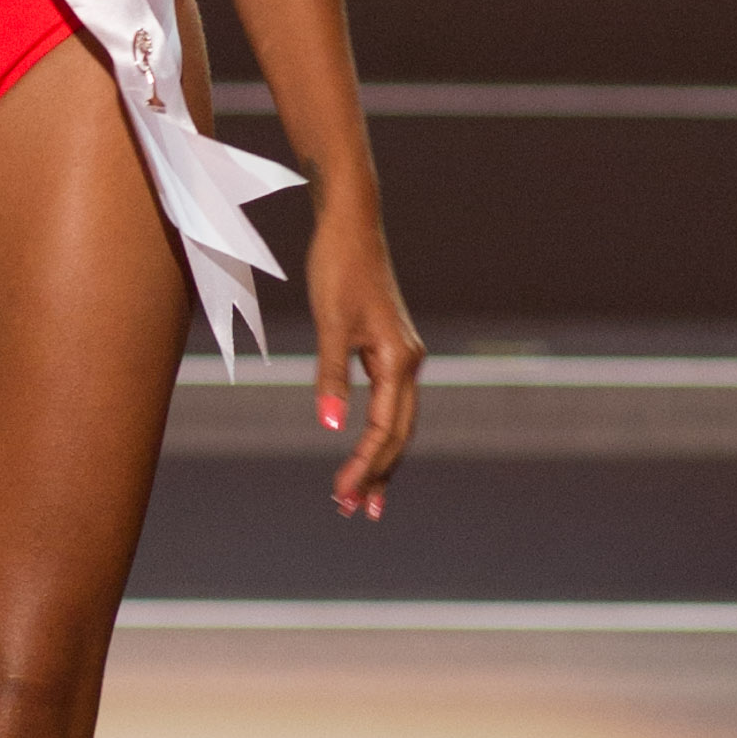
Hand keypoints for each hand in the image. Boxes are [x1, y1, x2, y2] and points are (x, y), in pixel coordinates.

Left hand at [308, 210, 423, 521]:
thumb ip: (330, 377)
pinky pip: (391, 404)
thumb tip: (329, 428)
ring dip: (381, 460)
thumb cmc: (338, 268)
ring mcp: (401, 356)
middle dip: (377, 475)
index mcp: (398, 360)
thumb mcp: (329, 323)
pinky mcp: (389, 349)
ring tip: (364, 499)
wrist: (351, 224)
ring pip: (398, 422)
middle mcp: (408, 361)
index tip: (341, 496)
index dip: (364, 467)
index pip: (385, 430)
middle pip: (399, 435)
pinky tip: (366, 451)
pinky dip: (379, 433)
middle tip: (353, 513)